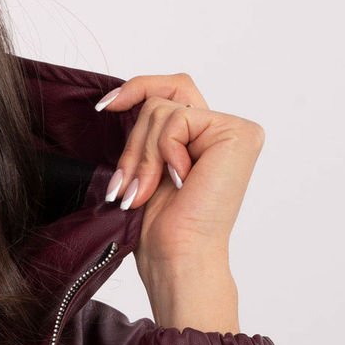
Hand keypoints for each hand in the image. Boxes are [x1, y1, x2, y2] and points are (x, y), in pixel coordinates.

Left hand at [96, 73, 264, 274]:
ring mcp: (234, 130)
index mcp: (203, 138)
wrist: (177, 256)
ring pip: (162, 109)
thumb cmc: (162, 228)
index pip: (171, 90)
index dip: (138, 88)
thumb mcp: (145, 167)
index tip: (105, 106)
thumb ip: (144, 131)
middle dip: (134, 142)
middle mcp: (223, 131)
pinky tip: (179, 181)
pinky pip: (177, 119)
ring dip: (143, 156)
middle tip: (128, 185)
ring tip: (146, 191)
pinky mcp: (238, 133)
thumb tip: (115, 99)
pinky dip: (164, 152)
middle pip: (162, 98)